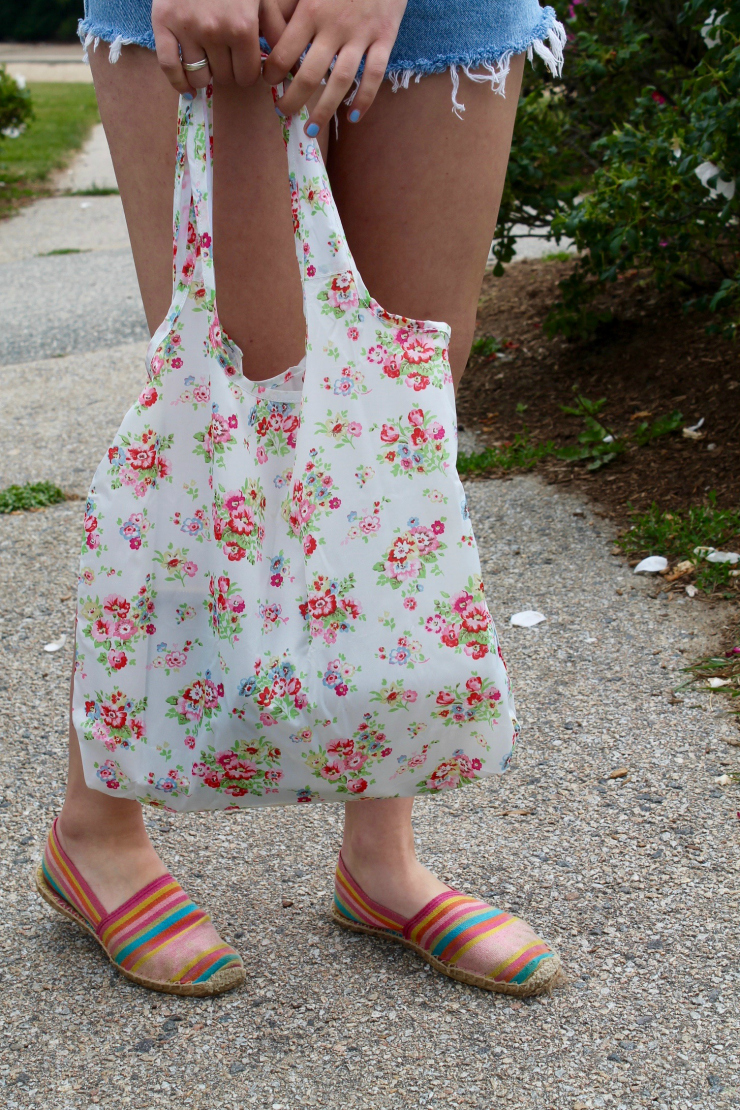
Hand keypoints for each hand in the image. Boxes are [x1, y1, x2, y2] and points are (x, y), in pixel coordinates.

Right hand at [152, 0, 290, 93]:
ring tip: (208, 60)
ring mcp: (187, 29)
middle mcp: (215, 31)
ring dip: (205, 74)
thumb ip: (276, 30)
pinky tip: (187, 87)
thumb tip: (291, 66)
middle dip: (227, 71)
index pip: (247, 76)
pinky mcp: (163, 24)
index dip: (247, 73)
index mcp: (242, 27)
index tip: (244, 64)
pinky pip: (169, 67)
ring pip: (199, 77)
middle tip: (225, 56)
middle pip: (224, 78)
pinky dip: (178, 82)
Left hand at [263, 0, 407, 132]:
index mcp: (310, 10)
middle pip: (308, 74)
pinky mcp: (385, 36)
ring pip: (340, 81)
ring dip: (324, 110)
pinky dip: (364, 99)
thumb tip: (265, 31)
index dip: (271, 73)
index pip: (283, 52)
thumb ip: (287, 5)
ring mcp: (361, 34)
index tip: (268, 82)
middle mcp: (334, 25)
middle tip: (282, 112)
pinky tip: (353, 117)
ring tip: (311, 129)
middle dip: (292, 99)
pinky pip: (374, 75)